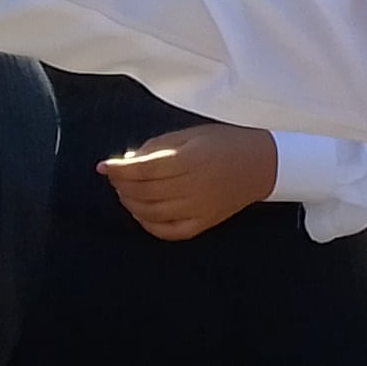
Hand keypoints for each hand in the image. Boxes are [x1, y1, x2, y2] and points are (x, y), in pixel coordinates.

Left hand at [96, 123, 282, 240]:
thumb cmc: (226, 143)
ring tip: (125, 193)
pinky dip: (148, 224)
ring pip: (151, 212)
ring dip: (131, 203)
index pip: (144, 169)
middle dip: (122, 185)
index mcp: (190, 159)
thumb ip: (159, 146)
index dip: (119, 169)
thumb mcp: (192, 134)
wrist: (263, 164)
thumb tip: (128, 161)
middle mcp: (193, 186)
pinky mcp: (203, 223)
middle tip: (115, 178)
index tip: (103, 166)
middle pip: (144, 192)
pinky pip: (168, 231)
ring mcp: (198, 208)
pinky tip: (141, 213)